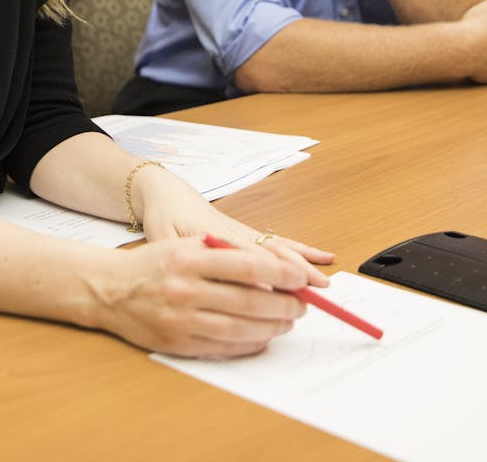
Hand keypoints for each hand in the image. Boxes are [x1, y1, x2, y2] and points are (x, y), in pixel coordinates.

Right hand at [89, 235, 314, 355]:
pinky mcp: (177, 343)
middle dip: (284, 306)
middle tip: (301, 306)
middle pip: (249, 302)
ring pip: (240, 328)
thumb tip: (272, 269)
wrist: (108, 289)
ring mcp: (180, 319)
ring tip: (286, 322)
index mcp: (188, 258)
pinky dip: (248, 344)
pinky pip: (223, 348)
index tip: (301, 280)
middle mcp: (183, 288)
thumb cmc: (151, 264)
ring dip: (271, 328)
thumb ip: (223, 253)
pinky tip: (261, 337)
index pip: (248, 266)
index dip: (282, 275)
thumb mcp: (183, 245)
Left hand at [133, 162, 333, 282]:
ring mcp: (245, 232)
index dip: (270, 276)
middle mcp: (236, 234)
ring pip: (280, 249)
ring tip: (324, 282)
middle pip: (271, 255)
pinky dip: (303, 250)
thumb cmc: (163, 216)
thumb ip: (179, 256)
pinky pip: (280, 242)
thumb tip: (200, 275)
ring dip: (303, 265)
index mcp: (215, 238)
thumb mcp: (162, 238)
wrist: (167, 192)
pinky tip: (323, 258)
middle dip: (295, 275)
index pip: (248, 259)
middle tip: (316, 295)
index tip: (288, 293)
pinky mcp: (249, 233)